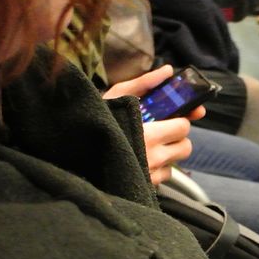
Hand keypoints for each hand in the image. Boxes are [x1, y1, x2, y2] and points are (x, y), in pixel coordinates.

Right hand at [103, 65, 205, 184]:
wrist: (73, 152)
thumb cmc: (97, 119)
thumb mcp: (117, 96)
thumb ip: (145, 83)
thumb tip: (169, 71)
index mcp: (148, 134)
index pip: (182, 127)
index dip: (180, 120)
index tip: (175, 117)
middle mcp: (152, 158)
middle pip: (185, 147)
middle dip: (177, 137)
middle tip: (162, 130)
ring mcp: (149, 175)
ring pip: (174, 164)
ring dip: (167, 154)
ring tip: (149, 145)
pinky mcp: (144, 187)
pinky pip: (162, 178)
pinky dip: (156, 169)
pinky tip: (141, 159)